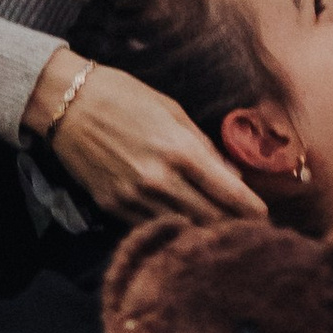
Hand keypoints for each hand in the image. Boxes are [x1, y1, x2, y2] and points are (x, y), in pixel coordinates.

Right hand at [27, 60, 263, 223]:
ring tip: (221, 236)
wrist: (67, 103)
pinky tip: (183, 228)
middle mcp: (159, 179)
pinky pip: (151, 227)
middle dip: (232, 227)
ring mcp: (134, 197)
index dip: (253, 211)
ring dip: (203, 234)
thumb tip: (232, 176)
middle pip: (210, 220)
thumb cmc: (124, 96)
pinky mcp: (113, 207)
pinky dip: (171, 230)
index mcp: (180, 150)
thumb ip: (203, 146)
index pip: (229, 193)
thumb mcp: (172, 110)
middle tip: (248, 232)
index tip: (265, 218)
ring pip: (181, 230)